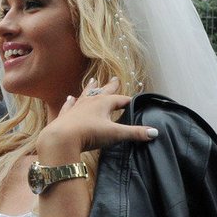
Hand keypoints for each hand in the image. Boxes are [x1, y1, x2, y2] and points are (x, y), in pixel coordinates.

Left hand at [36, 78, 157, 160]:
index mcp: (104, 103)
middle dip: (111, 86)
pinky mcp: (66, 116)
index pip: (121, 99)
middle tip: (115, 78)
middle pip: (104, 91)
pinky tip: (70, 98)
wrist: (62, 138)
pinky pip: (69, 106)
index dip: (129, 101)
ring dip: (90, 88)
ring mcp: (77, 107)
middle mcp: (90, 101)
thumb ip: (134, 133)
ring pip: (86, 95)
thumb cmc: (89, 134)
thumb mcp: (115, 134)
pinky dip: (71, 102)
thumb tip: (155, 132)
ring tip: (93, 80)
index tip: (136, 101)